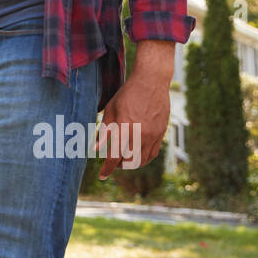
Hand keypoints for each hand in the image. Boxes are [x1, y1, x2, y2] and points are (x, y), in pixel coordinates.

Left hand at [97, 41, 172, 178]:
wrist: (151, 82)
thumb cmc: (127, 94)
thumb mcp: (110, 109)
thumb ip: (104, 130)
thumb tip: (96, 149)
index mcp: (124, 127)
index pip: (115, 156)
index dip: (107, 169)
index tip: (102, 176)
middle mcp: (140, 134)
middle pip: (129, 162)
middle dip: (119, 166)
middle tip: (113, 163)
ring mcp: (153, 134)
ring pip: (142, 161)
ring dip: (132, 164)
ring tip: (124, 159)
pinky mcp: (161, 133)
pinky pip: (153, 153)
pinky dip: (144, 158)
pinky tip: (137, 154)